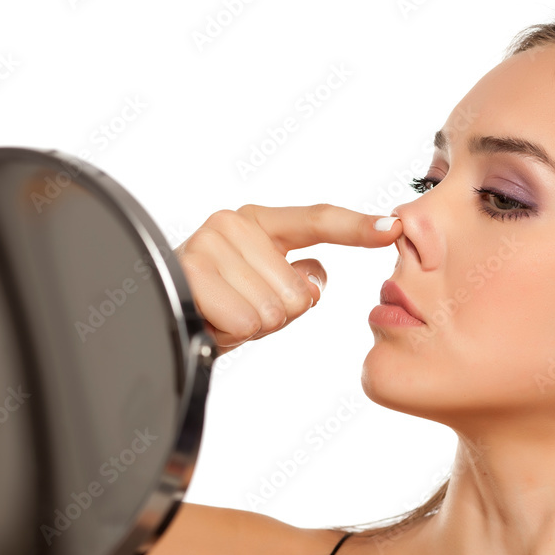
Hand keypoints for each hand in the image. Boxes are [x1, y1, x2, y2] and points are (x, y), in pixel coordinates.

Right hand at [175, 204, 400, 352]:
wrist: (163, 319)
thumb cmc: (220, 302)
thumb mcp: (266, 286)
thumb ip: (299, 276)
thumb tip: (315, 279)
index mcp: (258, 221)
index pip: (317, 221)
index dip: (357, 226)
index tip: (392, 228)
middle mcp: (233, 223)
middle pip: (299, 292)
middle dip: (275, 314)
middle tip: (242, 308)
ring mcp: (210, 243)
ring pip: (274, 310)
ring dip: (252, 325)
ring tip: (225, 314)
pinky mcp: (192, 271)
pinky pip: (246, 322)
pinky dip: (233, 333)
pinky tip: (212, 320)